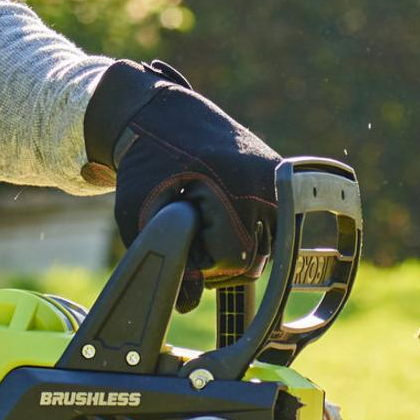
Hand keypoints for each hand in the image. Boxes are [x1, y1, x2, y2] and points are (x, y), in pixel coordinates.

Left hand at [88, 60, 280, 310]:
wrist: (161, 114)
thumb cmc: (146, 162)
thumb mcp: (139, 212)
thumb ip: (163, 257)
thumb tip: (188, 305)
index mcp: (235, 185)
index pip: (230, 260)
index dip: (199, 258)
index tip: (180, 229)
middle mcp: (267, 182)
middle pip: (252, 259)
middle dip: (217, 254)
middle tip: (189, 220)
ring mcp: (278, 179)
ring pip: (264, 248)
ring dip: (233, 243)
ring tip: (205, 209)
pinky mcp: (281, 178)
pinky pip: (271, 227)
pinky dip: (247, 228)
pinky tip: (221, 208)